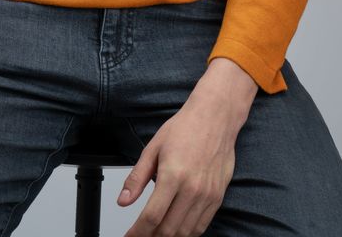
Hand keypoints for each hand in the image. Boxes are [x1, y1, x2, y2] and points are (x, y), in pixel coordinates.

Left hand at [116, 81, 248, 236]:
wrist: (215, 117)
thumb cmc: (185, 128)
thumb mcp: (153, 148)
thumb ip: (137, 178)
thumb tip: (123, 201)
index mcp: (173, 175)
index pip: (152, 217)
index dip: (137, 233)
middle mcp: (192, 189)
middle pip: (168, 230)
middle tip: (140, 235)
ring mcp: (207, 195)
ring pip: (185, 232)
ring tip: (155, 233)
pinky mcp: (217, 197)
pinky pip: (201, 226)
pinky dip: (186, 233)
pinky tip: (176, 228)